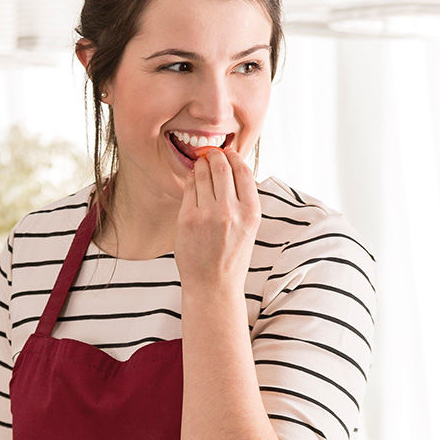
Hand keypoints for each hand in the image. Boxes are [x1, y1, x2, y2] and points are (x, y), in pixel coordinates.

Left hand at [175, 148, 260, 291]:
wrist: (213, 286)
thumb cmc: (231, 257)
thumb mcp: (249, 228)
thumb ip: (243, 200)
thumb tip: (232, 168)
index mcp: (251, 213)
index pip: (243, 171)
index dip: (234, 157)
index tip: (228, 153)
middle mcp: (231, 211)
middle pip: (221, 167)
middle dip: (215, 155)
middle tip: (211, 154)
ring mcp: (208, 215)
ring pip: (202, 173)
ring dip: (201, 165)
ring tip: (201, 166)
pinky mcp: (187, 219)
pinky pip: (188, 188)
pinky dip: (190, 180)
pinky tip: (193, 183)